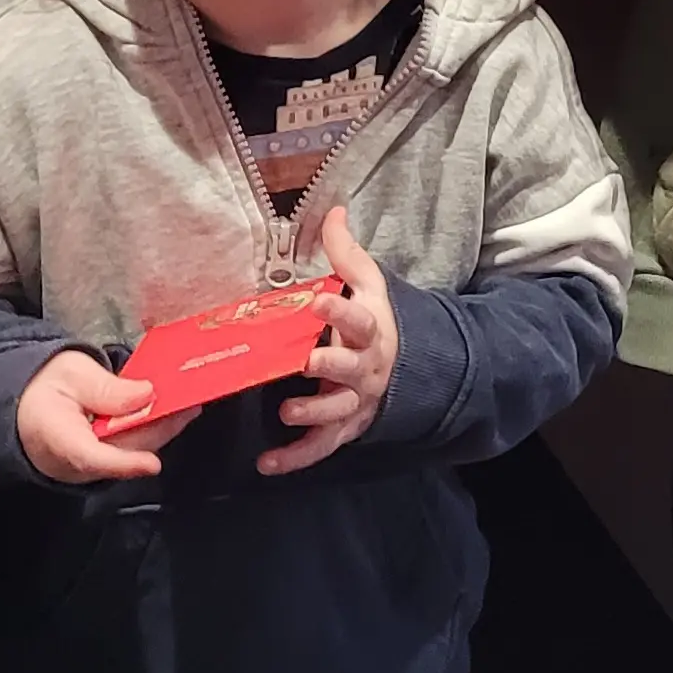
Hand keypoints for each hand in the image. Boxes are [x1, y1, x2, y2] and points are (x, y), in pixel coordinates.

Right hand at [18, 349, 197, 482]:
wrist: (25, 406)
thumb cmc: (45, 387)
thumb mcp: (70, 373)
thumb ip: (104, 387)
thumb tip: (144, 396)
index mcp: (56, 437)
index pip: (89, 457)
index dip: (123, 463)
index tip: (151, 464)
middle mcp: (75, 463)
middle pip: (123, 452)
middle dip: (159, 430)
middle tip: (190, 405)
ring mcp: (91, 468)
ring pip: (132, 452)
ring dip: (162, 429)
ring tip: (188, 404)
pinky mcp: (104, 464)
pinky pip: (132, 450)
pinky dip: (152, 430)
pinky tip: (171, 412)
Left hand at [261, 211, 400, 476]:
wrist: (405, 368)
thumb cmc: (375, 320)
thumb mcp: (367, 284)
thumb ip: (346, 252)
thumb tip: (333, 208)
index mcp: (369, 330)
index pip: (359, 319)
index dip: (340, 311)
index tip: (318, 300)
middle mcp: (366, 369)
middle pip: (351, 369)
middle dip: (330, 366)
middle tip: (306, 362)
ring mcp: (355, 402)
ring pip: (337, 412)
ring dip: (314, 414)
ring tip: (286, 412)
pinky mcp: (344, 428)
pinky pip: (321, 447)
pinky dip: (296, 458)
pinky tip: (267, 464)